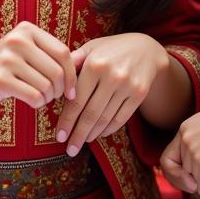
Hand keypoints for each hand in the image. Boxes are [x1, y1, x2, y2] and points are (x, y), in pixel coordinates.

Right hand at [0, 22, 75, 112]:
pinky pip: (34, 96)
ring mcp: (7, 58)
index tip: (72, 90)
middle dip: (60, 90)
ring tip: (39, 98)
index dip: (72, 74)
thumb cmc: (2, 70)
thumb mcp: (24, 53)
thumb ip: (49, 55)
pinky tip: (31, 102)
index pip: (63, 53)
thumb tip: (82, 65)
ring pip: (46, 86)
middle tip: (53, 97)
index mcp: (26, 29)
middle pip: (57, 71)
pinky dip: (37, 103)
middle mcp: (17, 39)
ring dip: (48, 98)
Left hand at [56, 34, 167, 156]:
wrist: (146, 48)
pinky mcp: (139, 94)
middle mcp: (111, 76)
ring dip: (91, 134)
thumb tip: (53, 81)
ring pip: (106, 119)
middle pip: (91, 114)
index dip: (67, 120)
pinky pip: (121, 118)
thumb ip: (72, 63)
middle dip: (78, 135)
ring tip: (81, 143)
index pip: (76, 100)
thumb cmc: (110, 49)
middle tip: (69, 150)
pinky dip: (108, 129)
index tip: (59, 136)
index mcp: (95, 64)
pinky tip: (98, 134)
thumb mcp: (90, 48)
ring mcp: (127, 86)